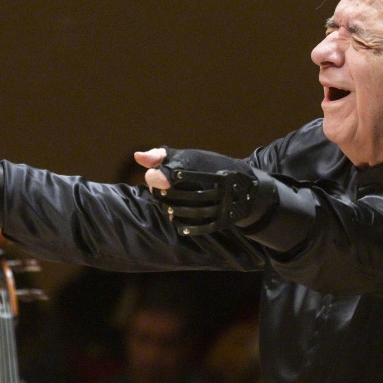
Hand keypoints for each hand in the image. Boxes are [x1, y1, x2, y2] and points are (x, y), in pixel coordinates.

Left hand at [135, 146, 273, 234]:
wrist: (245, 184)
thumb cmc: (210, 166)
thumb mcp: (187, 156)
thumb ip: (161, 156)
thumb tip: (137, 157)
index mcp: (197, 166)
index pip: (166, 175)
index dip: (155, 178)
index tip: (155, 178)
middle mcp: (208, 184)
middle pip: (171, 196)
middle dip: (161, 196)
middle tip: (162, 194)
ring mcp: (215, 203)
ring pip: (182, 211)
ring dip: (170, 210)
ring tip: (168, 206)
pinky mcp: (221, 218)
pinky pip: (197, 226)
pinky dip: (183, 225)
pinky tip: (177, 221)